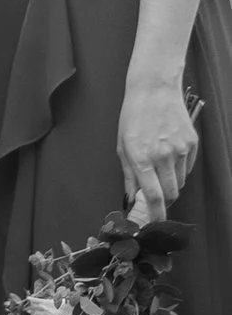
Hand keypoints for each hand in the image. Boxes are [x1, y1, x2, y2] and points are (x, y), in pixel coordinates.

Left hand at [118, 76, 198, 225]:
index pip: (152, 196)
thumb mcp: (122, 148)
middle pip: (170, 193)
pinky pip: (187, 168)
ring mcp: (180, 149)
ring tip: (159, 168)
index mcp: (142, 159)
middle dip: (163, 201)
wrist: (155, 91)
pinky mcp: (192, 143)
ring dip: (169, 184)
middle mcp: (163, 156)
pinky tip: (169, 157)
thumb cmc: (133, 118)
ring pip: (179, 182)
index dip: (155, 214)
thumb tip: (131, 198)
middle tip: (154, 198)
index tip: (155, 223)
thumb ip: (128, 176)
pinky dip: (179, 170)